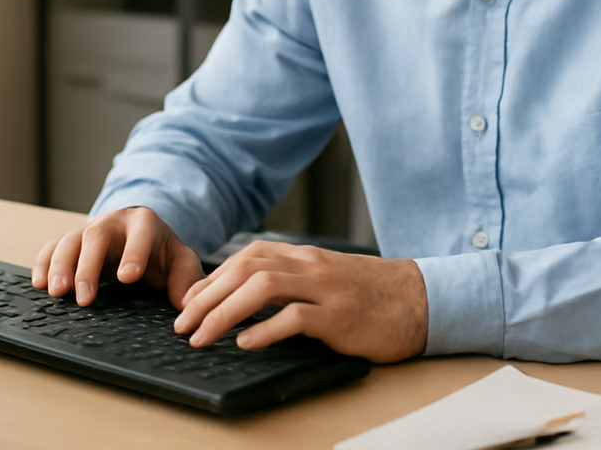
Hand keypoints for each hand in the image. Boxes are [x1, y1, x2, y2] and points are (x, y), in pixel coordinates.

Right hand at [32, 207, 202, 308]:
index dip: (133, 253)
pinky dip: (42, 263)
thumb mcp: (180, 260)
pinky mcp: (71, 242)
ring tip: (56, 292)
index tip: (127, 278)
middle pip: (96, 236)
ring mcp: (88, 231)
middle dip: (88, 266)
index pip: (140, 234)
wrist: (140, 236)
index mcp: (144, 224)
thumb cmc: (160, 251)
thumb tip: (185, 306)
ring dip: (60, 266)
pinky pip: (52, 247)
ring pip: (70, 241)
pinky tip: (39, 284)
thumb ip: (186, 278)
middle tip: (84, 297)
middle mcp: (113, 223)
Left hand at [172, 240, 427, 362]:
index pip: (247, 257)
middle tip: (182, 323)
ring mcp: (325, 289)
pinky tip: (246, 344)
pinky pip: (295, 317)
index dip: (212, 278)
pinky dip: (265, 330)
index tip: (188, 302)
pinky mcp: (339, 316)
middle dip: (207, 296)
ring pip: (263, 288)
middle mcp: (310, 265)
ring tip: (202, 336)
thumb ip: (291, 281)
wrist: (418, 300)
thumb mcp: (325, 279)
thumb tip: (243, 297)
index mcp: (304, 256)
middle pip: (246, 269)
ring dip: (225, 312)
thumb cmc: (368, 294)